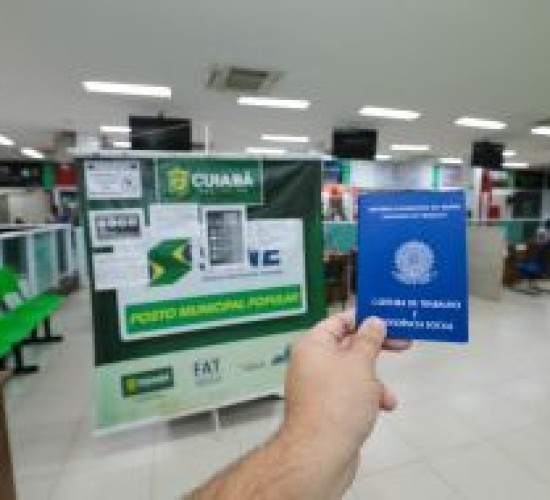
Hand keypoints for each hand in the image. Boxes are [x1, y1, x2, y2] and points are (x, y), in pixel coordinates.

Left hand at [280, 312, 410, 496]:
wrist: (321, 454)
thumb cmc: (335, 405)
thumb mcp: (360, 364)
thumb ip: (369, 339)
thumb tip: (374, 322)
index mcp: (313, 345)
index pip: (338, 321)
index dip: (363, 317)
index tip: (387, 318)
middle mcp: (312, 363)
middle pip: (348, 345)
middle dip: (376, 349)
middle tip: (402, 342)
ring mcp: (318, 386)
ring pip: (353, 372)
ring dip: (374, 380)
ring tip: (386, 394)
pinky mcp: (327, 407)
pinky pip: (351, 393)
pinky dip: (368, 396)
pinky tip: (382, 407)